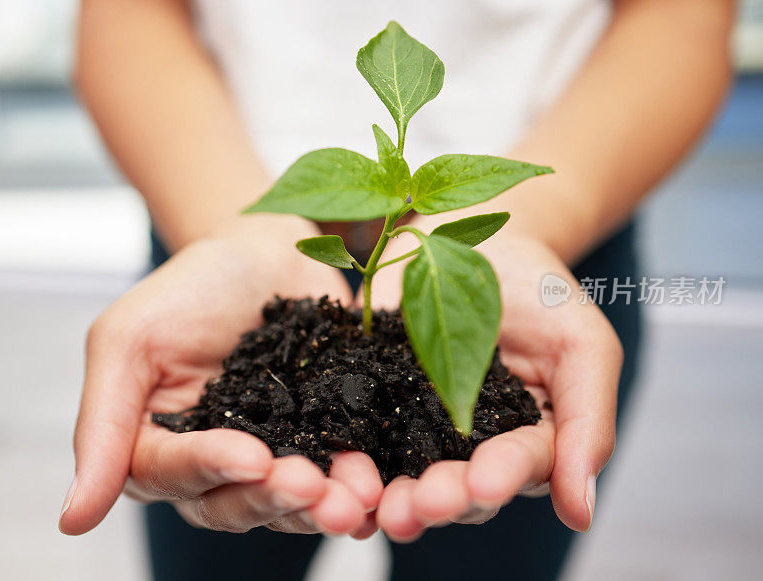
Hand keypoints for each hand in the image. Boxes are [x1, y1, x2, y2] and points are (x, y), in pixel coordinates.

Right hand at [59, 229, 382, 536]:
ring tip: (356, 496)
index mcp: (159, 444)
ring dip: (322, 505)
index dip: (213, 469)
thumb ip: (103, 427)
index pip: (177, 474)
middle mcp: (216, 463)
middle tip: (315, 487)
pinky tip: (378, 486)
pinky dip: (356, 481)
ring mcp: (275, 453)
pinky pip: (338, 470)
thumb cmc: (188, 286)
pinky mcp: (324, 436)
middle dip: (276, 498)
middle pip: (237, 504)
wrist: (264, 249)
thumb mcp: (129, 340)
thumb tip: (72, 521)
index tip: (254, 457)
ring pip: (290, 501)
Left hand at [369, 233, 621, 540]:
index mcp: (526, 440)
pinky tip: (337, 470)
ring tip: (379, 506)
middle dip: (440, 498)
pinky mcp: (372, 398)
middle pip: (457, 487)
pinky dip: (347, 455)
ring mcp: (415, 424)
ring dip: (391, 496)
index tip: (482, 485)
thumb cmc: (541, 293)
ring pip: (405, 474)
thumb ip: (587, 422)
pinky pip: (356, 431)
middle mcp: (468, 447)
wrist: (476, 241)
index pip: (517, 467)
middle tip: (421, 505)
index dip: (500, 479)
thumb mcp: (582, 344)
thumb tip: (581, 516)